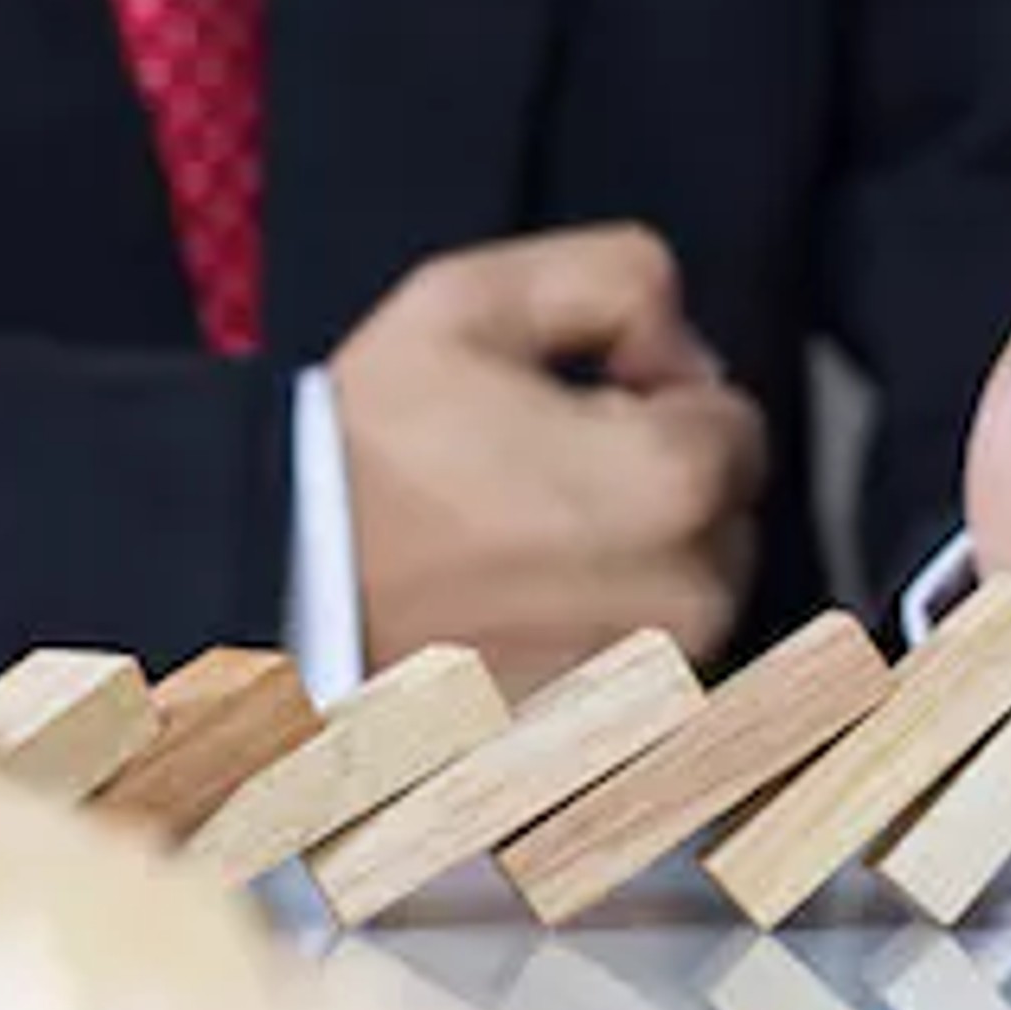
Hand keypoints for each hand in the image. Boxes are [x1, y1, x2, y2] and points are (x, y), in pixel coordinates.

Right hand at [334, 224, 765, 697]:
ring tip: (513, 540)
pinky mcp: (602, 729)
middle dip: (655, 485)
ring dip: (631, 560)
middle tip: (532, 474)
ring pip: (688, 592)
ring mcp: (646, 677)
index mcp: (672, 482)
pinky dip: (593, 629)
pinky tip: (509, 602)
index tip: (575, 408)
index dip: (655, 396)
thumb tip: (683, 348)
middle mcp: (684, 596)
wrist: (274, 589)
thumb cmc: (359, 456)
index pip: (736, 422)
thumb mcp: (474, 298)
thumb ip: (620, 279)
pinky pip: (640, 661)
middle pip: (724, 514)